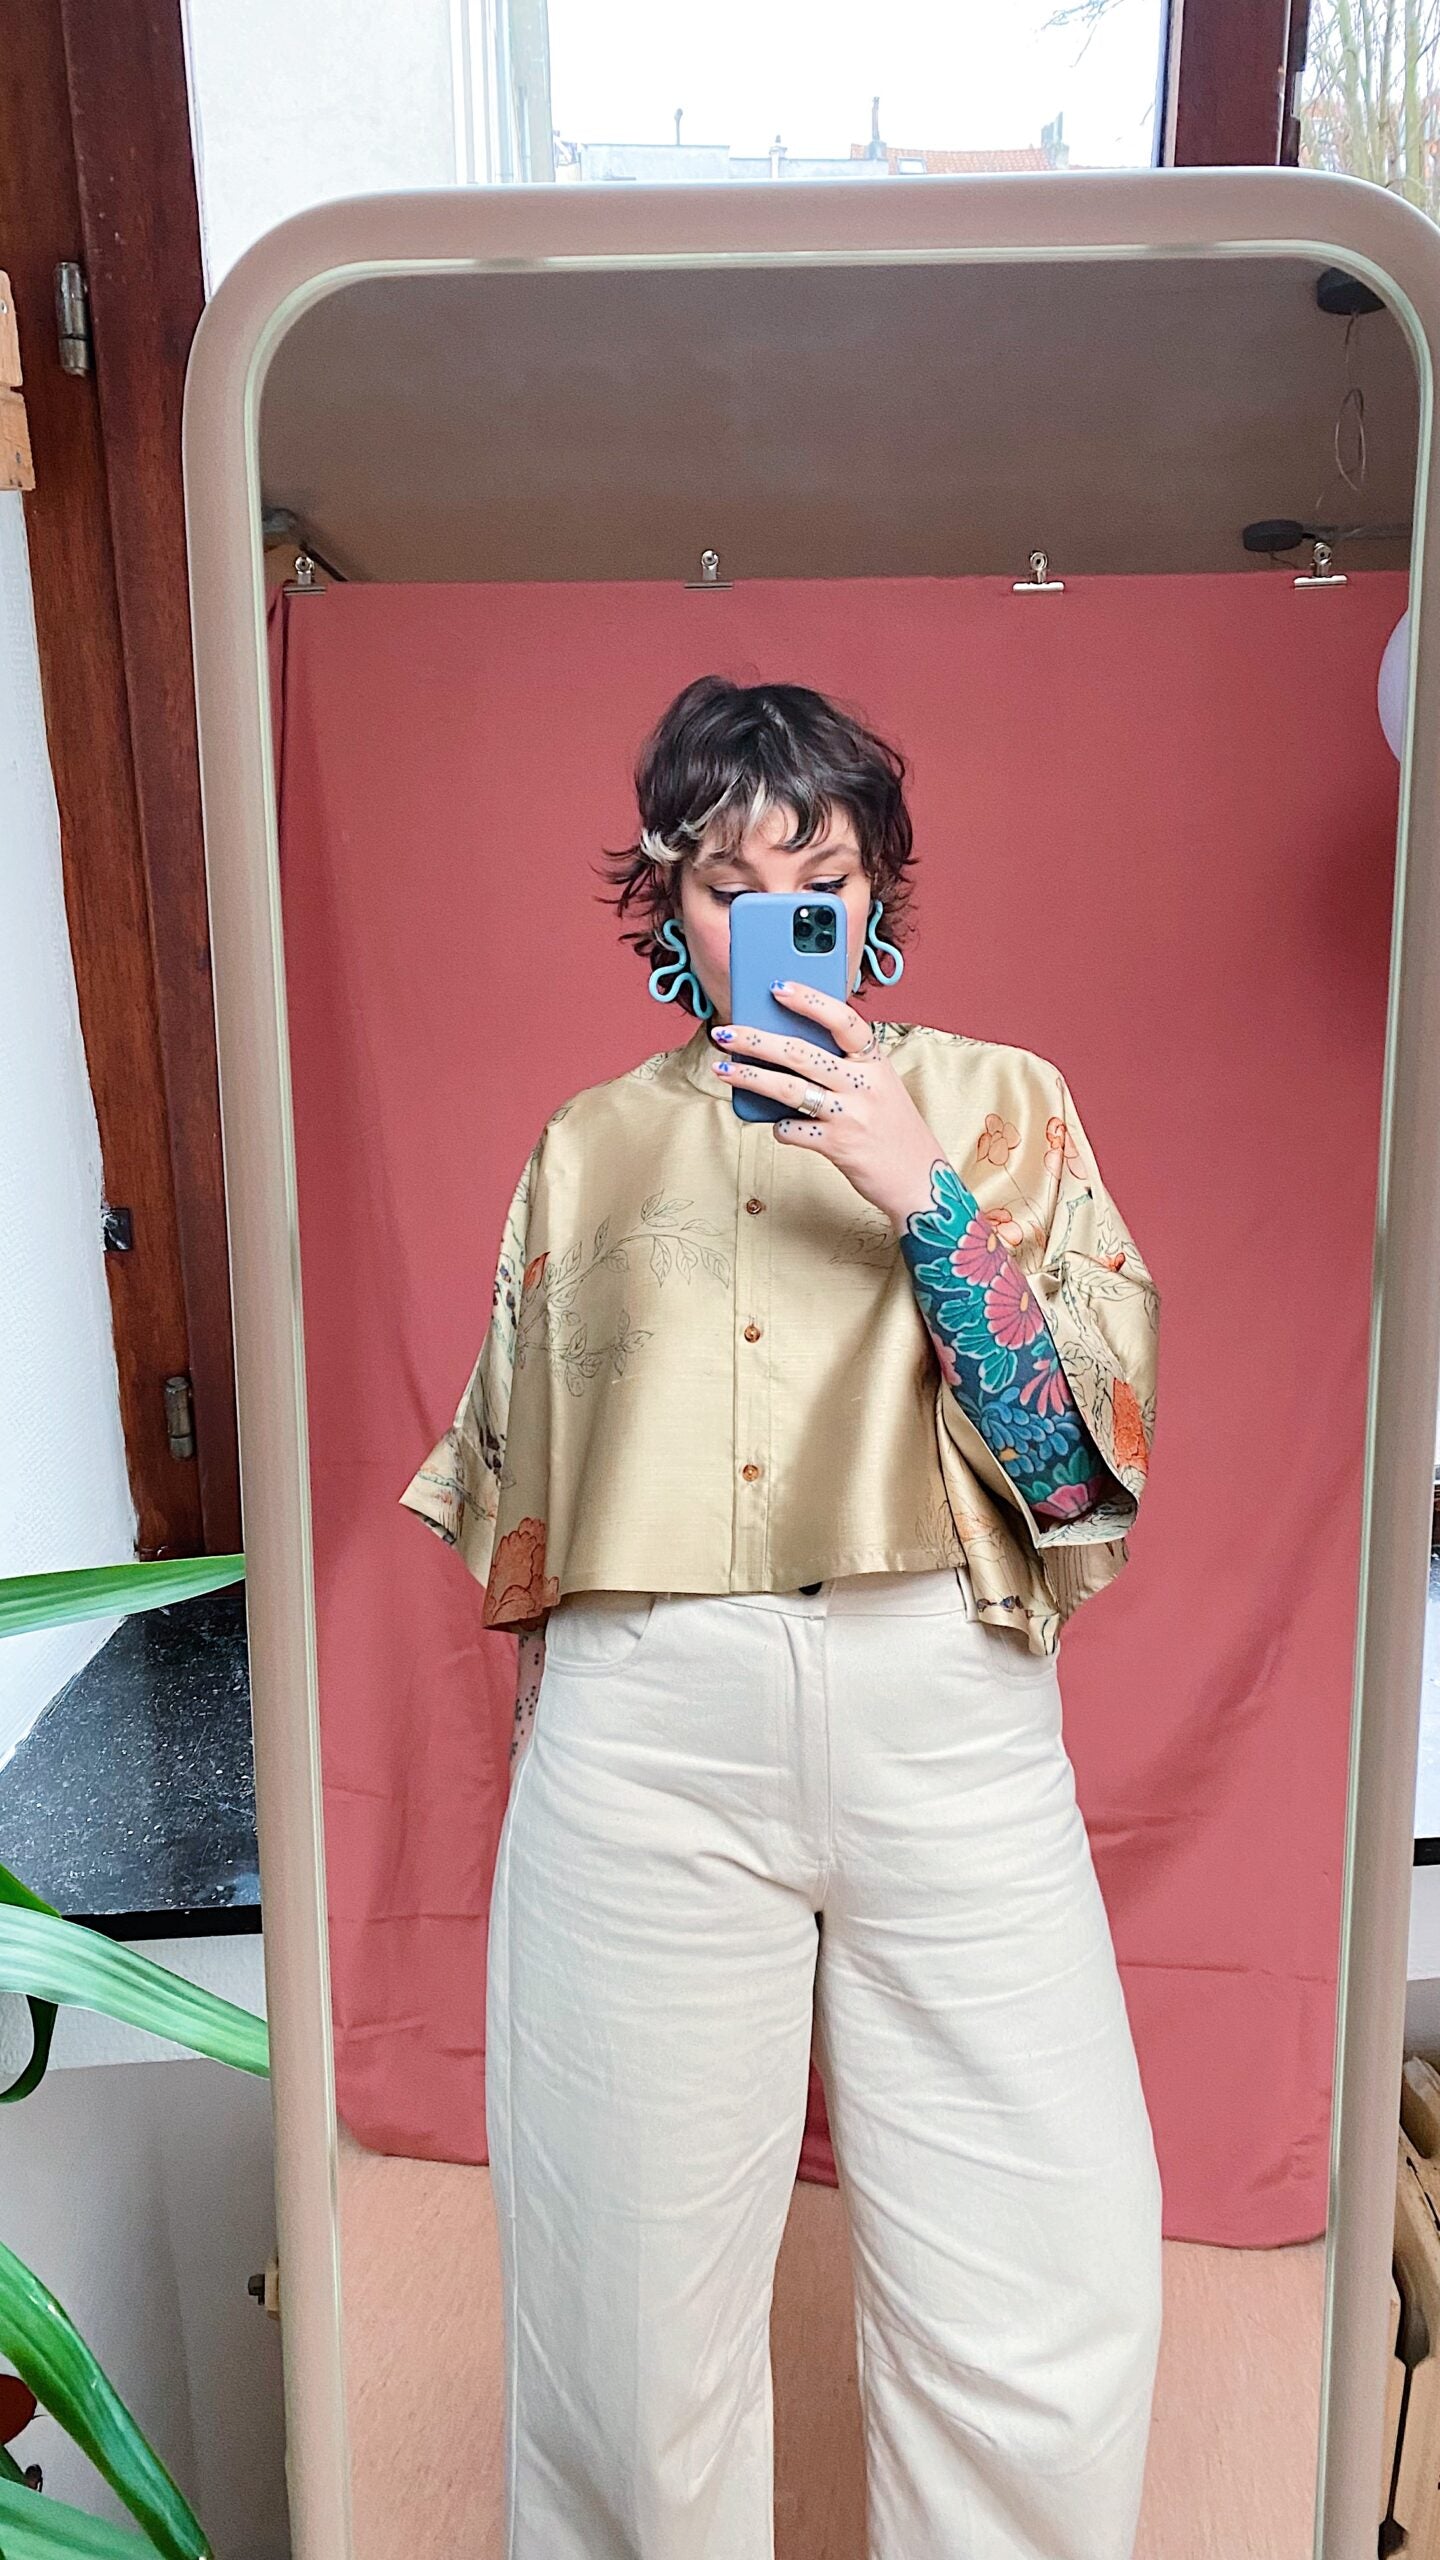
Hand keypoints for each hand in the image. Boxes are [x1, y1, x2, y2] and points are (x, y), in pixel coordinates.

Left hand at [709, 983, 944, 1226]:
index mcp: (875, 1061)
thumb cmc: (891, 1126)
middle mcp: (864, 1083)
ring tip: (722, 1069)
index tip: (777, 987)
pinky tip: (775, 1125)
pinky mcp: (838, 1145)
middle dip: (755, 1039)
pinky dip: (778, 1127)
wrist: (918, 1178)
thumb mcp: (878, 1085)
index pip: (842, 1019)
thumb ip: (845, 1065)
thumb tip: (788, 1047)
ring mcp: (850, 1114)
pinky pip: (793, 1130)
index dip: (808, 1000)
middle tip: (725, 1032)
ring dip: (749, 1077)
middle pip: (800, 1052)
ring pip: (788, 1088)